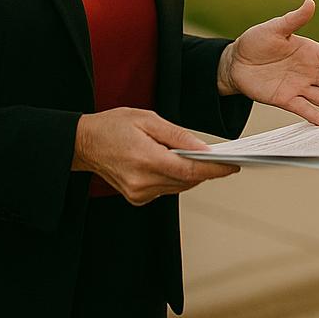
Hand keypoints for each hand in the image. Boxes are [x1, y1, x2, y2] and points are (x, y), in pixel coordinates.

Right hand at [72, 107, 239, 204]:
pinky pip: (166, 189)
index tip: (234, 166)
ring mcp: (138, 194)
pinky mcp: (137, 198)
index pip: (190, 171)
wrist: (84, 143)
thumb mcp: (149, 119)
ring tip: (206, 159)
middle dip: (208, 170)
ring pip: (178, 187)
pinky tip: (179, 164)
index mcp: (146, 160)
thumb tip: (204, 149)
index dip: (215, 170)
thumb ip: (178, 135)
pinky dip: (177, 178)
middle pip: (187, 181)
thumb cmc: (114, 126)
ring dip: (192, 174)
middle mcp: (142, 183)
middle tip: (227, 158)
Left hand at [217, 0, 318, 124]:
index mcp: (311, 52)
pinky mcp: (285, 99)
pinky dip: (313, 115)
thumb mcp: (275, 28)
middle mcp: (309, 71)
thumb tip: (310, 3)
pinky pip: (302, 108)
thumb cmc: (257, 41)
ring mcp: (299, 86)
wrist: (236, 62)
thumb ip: (294, 19)